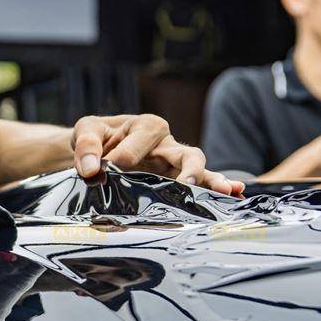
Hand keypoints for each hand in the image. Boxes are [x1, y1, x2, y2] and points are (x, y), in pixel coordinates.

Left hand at [71, 114, 243, 195]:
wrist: (95, 152)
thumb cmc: (96, 139)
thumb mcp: (85, 131)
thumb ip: (85, 145)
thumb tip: (90, 170)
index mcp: (145, 126)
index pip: (143, 139)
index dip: (125, 155)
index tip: (107, 167)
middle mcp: (165, 144)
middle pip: (186, 153)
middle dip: (189, 169)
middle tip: (186, 184)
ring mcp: (173, 164)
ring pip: (198, 170)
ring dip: (210, 181)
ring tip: (224, 191)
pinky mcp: (173, 182)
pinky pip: (198, 185)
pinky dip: (216, 187)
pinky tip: (234, 193)